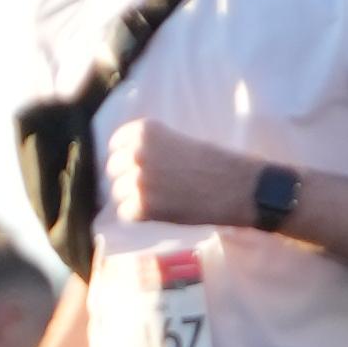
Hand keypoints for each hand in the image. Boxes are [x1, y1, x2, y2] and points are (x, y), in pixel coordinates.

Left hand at [103, 116, 259, 231]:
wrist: (234, 186)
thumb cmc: (211, 162)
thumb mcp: (176, 140)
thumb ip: (149, 147)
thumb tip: (123, 162)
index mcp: (144, 131)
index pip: (115, 145)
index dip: (127, 158)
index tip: (141, 167)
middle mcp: (136, 152)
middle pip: (113, 170)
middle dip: (128, 178)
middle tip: (152, 187)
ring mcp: (137, 180)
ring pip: (118, 193)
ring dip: (134, 198)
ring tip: (160, 199)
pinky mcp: (143, 206)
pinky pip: (126, 213)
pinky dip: (140, 215)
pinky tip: (161, 211)